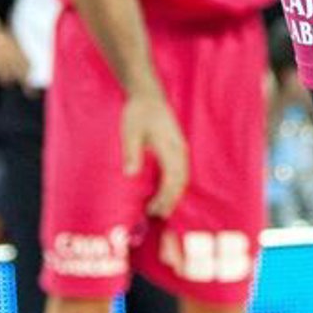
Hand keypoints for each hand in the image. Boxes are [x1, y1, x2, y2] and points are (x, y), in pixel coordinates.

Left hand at [121, 85, 189, 218]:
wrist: (149, 96)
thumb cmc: (138, 113)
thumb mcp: (130, 131)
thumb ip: (131, 152)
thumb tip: (130, 174)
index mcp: (169, 147)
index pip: (172, 179)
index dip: (165, 198)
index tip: (154, 211)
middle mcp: (178, 149)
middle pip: (180, 181)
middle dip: (170, 200)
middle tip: (156, 216)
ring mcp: (180, 149)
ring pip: (182, 177)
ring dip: (173, 194)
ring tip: (160, 209)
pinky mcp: (177, 148)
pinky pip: (180, 171)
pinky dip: (174, 185)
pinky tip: (163, 192)